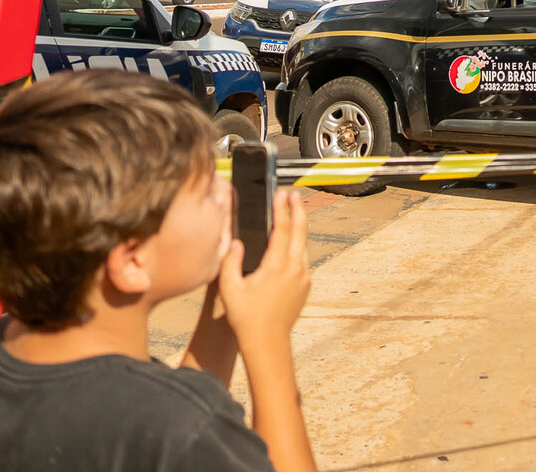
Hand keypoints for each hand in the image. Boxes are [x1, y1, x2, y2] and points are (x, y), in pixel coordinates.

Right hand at [218, 189, 310, 350]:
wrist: (268, 343)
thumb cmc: (246, 318)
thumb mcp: (230, 289)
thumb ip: (230, 262)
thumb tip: (236, 241)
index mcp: (277, 265)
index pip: (283, 228)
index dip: (282, 208)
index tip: (281, 193)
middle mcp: (295, 268)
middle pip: (300, 230)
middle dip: (297, 209)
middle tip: (294, 194)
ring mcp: (303, 277)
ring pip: (304, 244)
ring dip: (300, 226)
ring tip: (294, 212)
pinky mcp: (306, 285)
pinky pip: (303, 259)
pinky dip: (299, 245)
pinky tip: (292, 242)